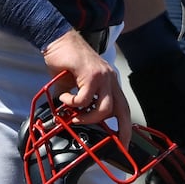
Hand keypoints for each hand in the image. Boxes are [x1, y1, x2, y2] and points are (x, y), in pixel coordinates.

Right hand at [42, 30, 131, 145]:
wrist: (58, 41)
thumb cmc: (66, 62)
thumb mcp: (76, 85)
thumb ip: (80, 100)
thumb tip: (74, 119)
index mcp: (109, 82)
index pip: (123, 107)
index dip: (126, 126)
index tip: (123, 143)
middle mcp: (110, 79)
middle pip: (121, 109)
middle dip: (122, 130)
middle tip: (115, 143)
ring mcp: (102, 76)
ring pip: (105, 108)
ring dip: (88, 117)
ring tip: (74, 115)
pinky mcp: (91, 74)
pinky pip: (85, 98)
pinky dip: (72, 102)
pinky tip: (64, 96)